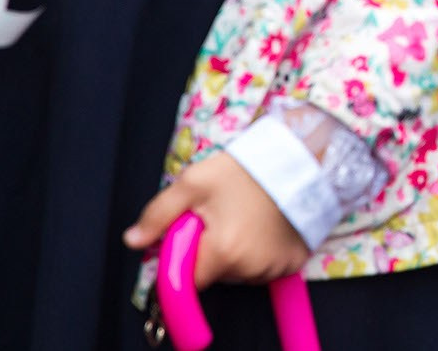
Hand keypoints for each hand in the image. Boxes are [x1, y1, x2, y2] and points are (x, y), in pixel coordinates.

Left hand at [124, 152, 308, 285]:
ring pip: (241, 273)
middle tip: (221, 217)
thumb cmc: (249, 168)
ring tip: (246, 218)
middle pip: (216, 275)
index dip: (185, 258)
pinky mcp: (294, 263)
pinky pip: (266, 269)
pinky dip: (262, 255)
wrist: (304, 156)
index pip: (189, 279)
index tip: (194, 236)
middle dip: (212, 252)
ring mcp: (276, 268)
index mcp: (223, 251)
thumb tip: (132, 240)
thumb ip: (158, 213)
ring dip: (237, 254)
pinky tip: (266, 228)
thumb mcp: (195, 181)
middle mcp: (251, 268)